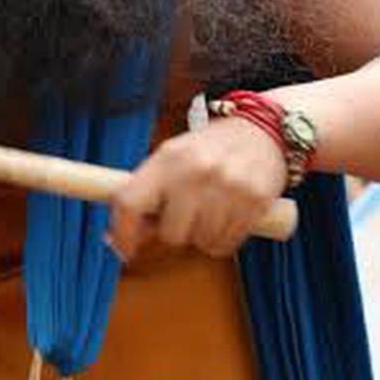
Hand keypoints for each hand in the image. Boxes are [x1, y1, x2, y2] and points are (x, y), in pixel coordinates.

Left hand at [109, 119, 287, 263]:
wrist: (262, 130)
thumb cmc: (209, 150)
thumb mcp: (172, 159)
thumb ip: (147, 194)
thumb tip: (117, 239)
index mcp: (168, 158)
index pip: (130, 203)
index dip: (122, 233)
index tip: (124, 249)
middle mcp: (196, 171)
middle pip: (170, 233)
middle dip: (175, 232)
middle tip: (185, 216)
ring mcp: (228, 186)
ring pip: (201, 242)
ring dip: (202, 236)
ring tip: (210, 211)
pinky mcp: (255, 201)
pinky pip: (227, 244)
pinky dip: (224, 238)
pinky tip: (228, 216)